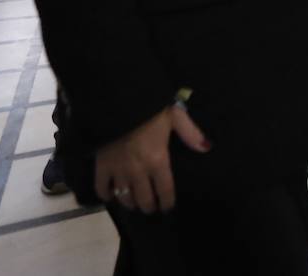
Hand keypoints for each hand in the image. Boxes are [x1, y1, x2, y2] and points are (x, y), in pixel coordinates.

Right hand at [94, 104, 209, 213]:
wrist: (118, 101)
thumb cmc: (150, 108)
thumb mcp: (175, 117)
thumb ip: (190, 134)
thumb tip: (206, 148)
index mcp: (158, 160)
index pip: (165, 190)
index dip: (167, 202)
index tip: (167, 207)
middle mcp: (138, 170)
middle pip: (144, 198)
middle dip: (149, 206)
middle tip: (151, 207)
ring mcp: (118, 170)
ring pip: (124, 196)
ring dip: (130, 203)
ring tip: (134, 203)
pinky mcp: (101, 165)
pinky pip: (101, 186)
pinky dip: (105, 194)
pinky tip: (110, 196)